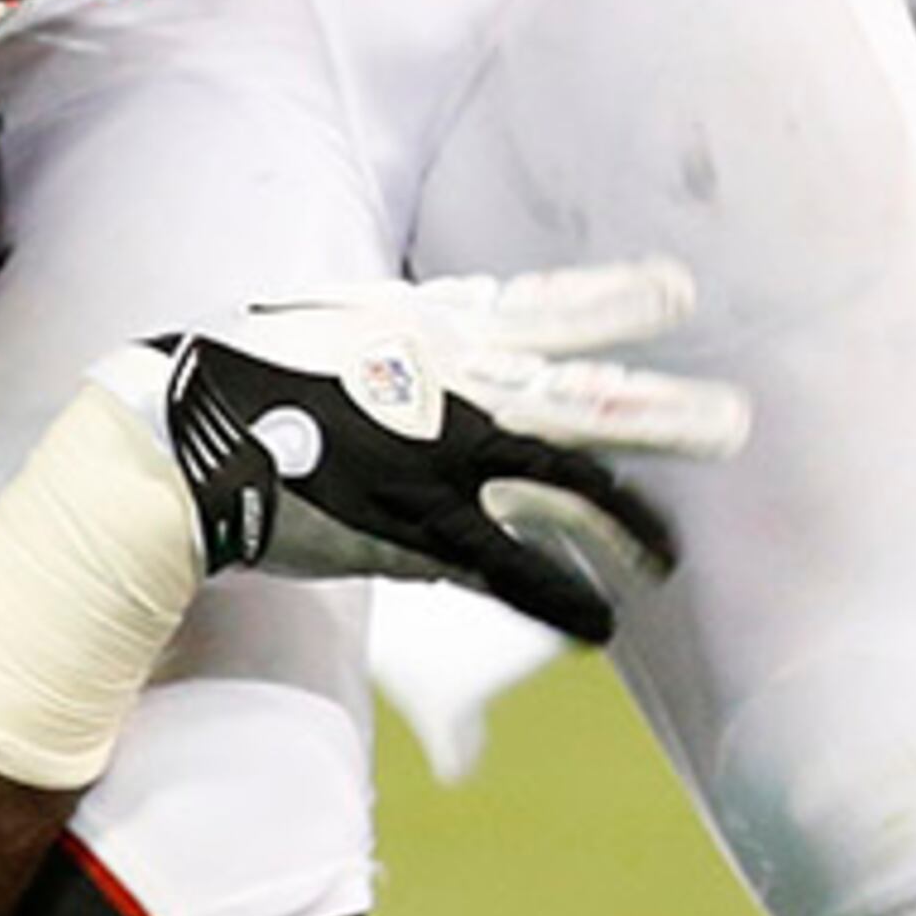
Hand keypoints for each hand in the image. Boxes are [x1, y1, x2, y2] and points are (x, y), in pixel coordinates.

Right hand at [93, 262, 751, 640]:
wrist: (181, 438)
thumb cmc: (239, 373)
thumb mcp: (328, 320)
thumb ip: (392, 329)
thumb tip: (431, 321)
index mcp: (431, 326)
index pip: (546, 306)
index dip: (616, 299)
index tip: (679, 290)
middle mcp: (455, 384)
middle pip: (585, 397)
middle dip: (663, 411)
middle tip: (734, 424)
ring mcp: (445, 458)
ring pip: (570, 489)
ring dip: (631, 524)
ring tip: (673, 557)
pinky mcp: (421, 529)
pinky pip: (516, 570)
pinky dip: (563, 600)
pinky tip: (600, 625)